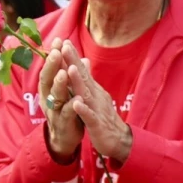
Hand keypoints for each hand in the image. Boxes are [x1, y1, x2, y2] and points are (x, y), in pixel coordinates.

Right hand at [37, 38, 82, 158]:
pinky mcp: (64, 123)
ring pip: (55, 96)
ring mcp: (55, 110)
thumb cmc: (67, 110)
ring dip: (59, 84)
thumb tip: (81, 58)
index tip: (58, 39)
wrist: (65, 138)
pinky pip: (68, 114)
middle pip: (47, 79)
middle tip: (56, 52)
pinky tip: (76, 99)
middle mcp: (48, 97)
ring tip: (64, 72)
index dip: (52, 54)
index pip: (49, 68)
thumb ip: (72, 75)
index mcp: (49, 88)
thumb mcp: (68, 91)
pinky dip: (72, 106)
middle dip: (52, 65)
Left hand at [59, 39, 131, 161]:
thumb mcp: (95, 97)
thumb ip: (88, 81)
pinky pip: (90, 117)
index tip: (64, 41)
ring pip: (86, 94)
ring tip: (70, 68)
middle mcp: (96, 96)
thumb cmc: (104, 119)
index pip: (82, 71)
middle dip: (74, 62)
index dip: (73, 57)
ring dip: (78, 82)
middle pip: (84, 77)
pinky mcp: (98, 125)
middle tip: (65, 46)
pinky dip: (83, 110)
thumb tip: (82, 63)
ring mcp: (97, 109)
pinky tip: (76, 104)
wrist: (119, 141)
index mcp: (93, 90)